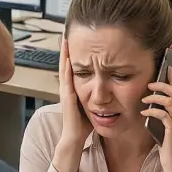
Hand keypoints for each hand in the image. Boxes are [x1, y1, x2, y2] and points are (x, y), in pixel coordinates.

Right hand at [52, 33, 88, 171]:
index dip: (74, 55)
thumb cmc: (83, 125)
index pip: (73, 68)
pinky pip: (66, 78)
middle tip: (67, 33)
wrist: (74, 137)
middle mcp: (68, 88)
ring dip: (64, 54)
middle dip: (67, 50)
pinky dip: (66, 67)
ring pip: (64, 68)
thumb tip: (107, 89)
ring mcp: (66, 91)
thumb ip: (96, 96)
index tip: (76, 41)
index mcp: (74, 89)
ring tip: (65, 39)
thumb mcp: (91, 106)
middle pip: (66, 64)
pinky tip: (67, 58)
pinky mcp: (67, 96)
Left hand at [143, 80, 171, 171]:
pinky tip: (143, 113)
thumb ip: (165, 114)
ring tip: (144, 99)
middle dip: (162, 84)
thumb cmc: (170, 147)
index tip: (167, 67)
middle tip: (150, 84)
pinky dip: (151, 111)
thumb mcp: (168, 127)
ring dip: (154, 97)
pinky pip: (162, 114)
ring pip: (170, 100)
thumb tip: (152, 102)